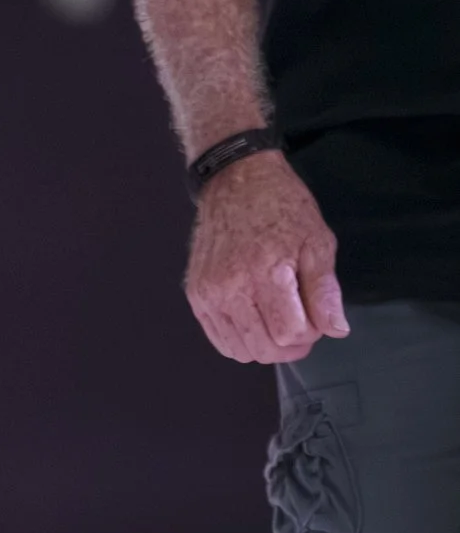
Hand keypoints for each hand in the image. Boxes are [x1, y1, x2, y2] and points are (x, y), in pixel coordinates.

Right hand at [186, 150, 346, 363]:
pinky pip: (219, 340)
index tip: (315, 316)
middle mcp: (231, 287)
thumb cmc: (281, 207)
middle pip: (265, 349)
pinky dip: (241, 340)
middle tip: (301, 324)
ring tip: (276, 320)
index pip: (291, 334)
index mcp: (266, 271)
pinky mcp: (196, 295)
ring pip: (240, 351)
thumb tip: (335, 329)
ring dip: (265, 345)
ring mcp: (209, 293)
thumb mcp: (317, 242)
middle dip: (290, 345)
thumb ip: (325, 291)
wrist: (236, 181)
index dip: (312, 332)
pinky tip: (255, 320)